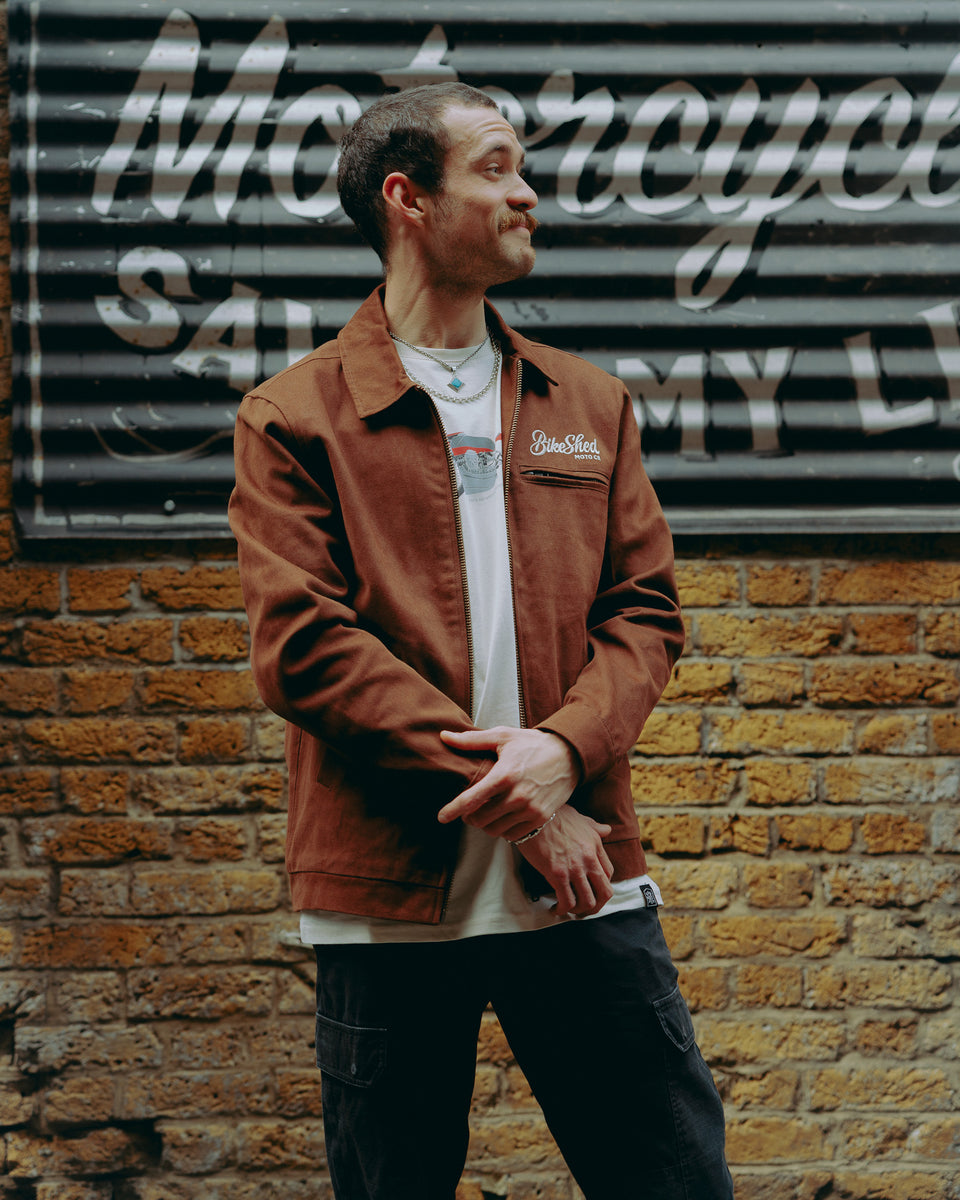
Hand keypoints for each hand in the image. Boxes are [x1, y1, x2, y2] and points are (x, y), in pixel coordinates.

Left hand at [437, 726, 579, 841]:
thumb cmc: (532, 744)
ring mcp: (530, 810)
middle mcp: (517, 796)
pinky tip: (504, 816)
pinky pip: (513, 835)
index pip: (471, 799)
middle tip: (470, 809)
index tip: (442, 817)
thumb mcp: (502, 736)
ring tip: (488, 812)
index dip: (453, 810)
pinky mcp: (541, 818)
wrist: (569, 755)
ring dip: (487, 824)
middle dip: (470, 816)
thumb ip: (471, 740)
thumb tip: (444, 736)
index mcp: (504, 775)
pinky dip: (504, 829)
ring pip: (495, 830)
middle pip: (480, 819)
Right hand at [518, 805, 614, 916]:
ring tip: (569, 910)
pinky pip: (567, 901)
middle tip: (585, 909)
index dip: (601, 886)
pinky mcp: (558, 874)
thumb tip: (607, 830)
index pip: (609, 874)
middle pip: (605, 892)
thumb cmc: (553, 814)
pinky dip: (563, 910)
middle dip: (597, 905)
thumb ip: (595, 827)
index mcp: (595, 845)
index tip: (591, 890)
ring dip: (580, 911)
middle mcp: (589, 858)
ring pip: (588, 901)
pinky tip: (555, 908)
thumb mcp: (580, 818)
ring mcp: (574, 867)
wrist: (533, 815)